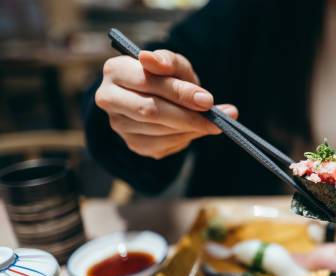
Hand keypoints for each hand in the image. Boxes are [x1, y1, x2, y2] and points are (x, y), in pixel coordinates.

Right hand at [95, 49, 237, 158]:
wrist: (161, 97)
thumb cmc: (167, 77)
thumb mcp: (173, 64)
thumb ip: (168, 61)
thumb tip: (152, 60)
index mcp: (115, 70)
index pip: (147, 82)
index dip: (178, 92)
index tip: (207, 100)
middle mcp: (108, 98)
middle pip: (150, 110)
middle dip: (188, 116)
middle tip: (217, 120)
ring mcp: (119, 124)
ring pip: (159, 130)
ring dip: (190, 128)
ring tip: (212, 122)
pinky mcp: (133, 144)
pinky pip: (163, 146)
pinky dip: (184, 138)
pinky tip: (195, 129)